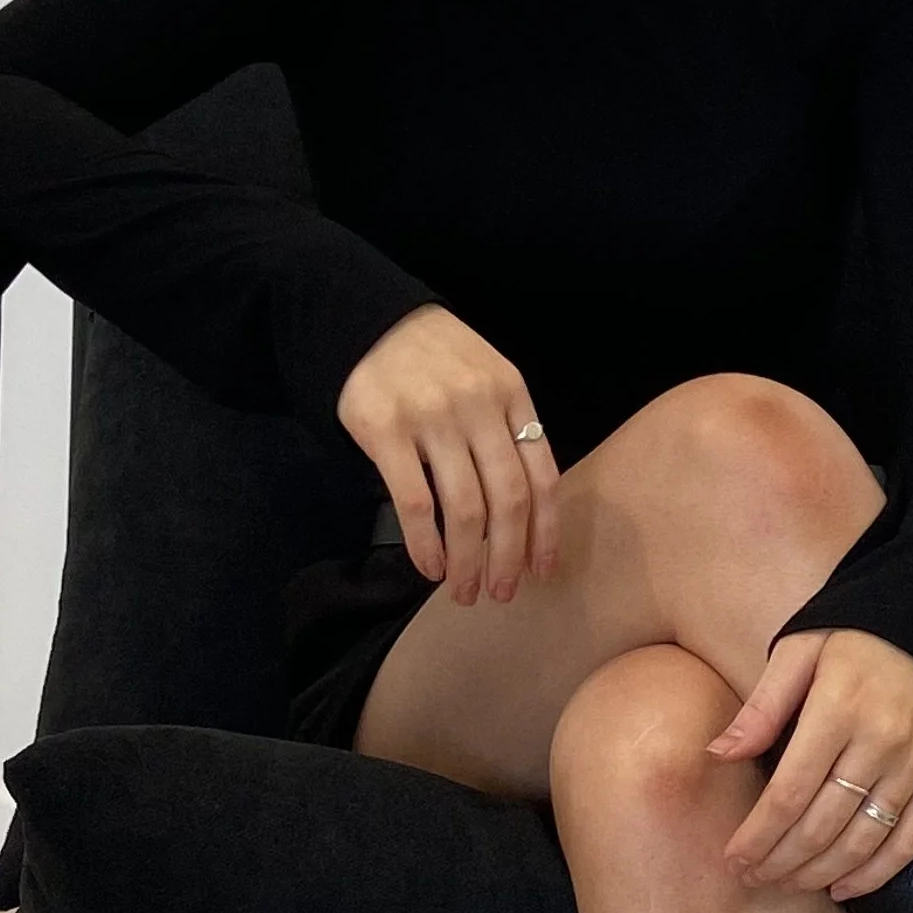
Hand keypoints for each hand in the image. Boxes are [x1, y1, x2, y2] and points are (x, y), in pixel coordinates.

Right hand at [335, 306, 558, 604]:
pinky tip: (430, 567)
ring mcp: (432, 418)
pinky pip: (416, 503)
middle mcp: (477, 406)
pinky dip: (427, 544)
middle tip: (500, 594)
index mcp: (511, 394)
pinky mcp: (386, 430)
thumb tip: (524, 510)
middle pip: (507, 499)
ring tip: (461, 590)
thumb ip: (506, 429)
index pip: (541, 475)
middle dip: (507, 557)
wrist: (366, 318)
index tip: (542, 570)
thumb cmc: (434, 358)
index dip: (545, 531)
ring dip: (467, 561)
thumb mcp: (486, 376)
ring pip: (465, 509)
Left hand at [710, 630, 912, 901]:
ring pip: (862, 842)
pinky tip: (841, 888)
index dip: (758, 835)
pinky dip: (874, 875)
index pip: (790, 793)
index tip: (733, 859)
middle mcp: (881, 743)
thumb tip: (717, 754)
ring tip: (786, 884)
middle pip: (821, 825)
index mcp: (839, 709)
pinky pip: (909, 842)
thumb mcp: (801, 649)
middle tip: (752, 879)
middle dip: (780, 861)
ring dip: (818, 874)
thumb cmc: (858, 634)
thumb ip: (763, 706)